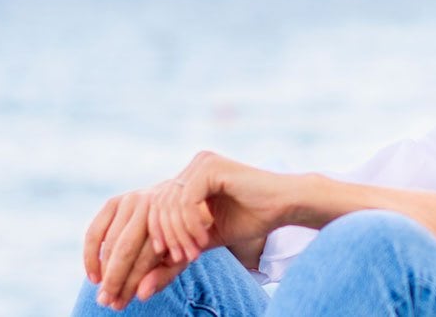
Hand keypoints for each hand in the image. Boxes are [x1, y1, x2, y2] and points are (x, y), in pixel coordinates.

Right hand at [81, 187, 199, 309]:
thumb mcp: (179, 259)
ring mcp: (130, 201)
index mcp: (168, 223)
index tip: (120, 304)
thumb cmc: (177, 239)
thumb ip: (162, 277)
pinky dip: (90, 255)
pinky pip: (94, 232)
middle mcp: (149, 207)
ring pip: (109, 242)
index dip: (130, 284)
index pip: (145, 258)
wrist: (177, 203)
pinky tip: (93, 276)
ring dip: (102, 272)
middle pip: (124, 249)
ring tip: (101, 294)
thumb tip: (141, 295)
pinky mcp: (114, 202)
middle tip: (105, 302)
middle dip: (113, 279)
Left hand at [147, 151, 296, 268]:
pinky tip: (204, 240)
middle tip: (183, 258)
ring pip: (171, 203)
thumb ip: (181, 245)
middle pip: (159, 203)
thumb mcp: (208, 236)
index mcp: (190, 177)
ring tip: (195, 253)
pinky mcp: (211, 167)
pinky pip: (187, 200)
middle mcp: (194, 165)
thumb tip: (150, 272)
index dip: (160, 234)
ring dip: (180, 234)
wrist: (285, 206)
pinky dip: (191, 225)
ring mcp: (202, 163)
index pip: (158, 205)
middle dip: (168, 236)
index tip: (173, 258)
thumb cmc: (252, 219)